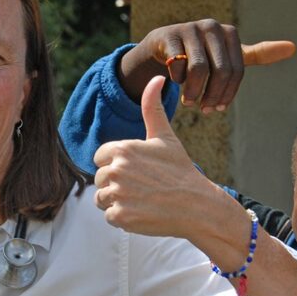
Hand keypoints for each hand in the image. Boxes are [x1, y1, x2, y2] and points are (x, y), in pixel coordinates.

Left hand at [93, 75, 229, 240]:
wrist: (196, 205)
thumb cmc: (180, 171)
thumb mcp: (165, 137)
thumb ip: (152, 108)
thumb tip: (156, 78)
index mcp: (123, 149)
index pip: (100, 158)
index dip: (117, 164)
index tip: (137, 170)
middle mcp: (116, 170)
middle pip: (100, 179)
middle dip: (116, 184)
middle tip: (142, 186)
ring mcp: (118, 194)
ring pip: (101, 198)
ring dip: (117, 201)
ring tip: (141, 199)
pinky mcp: (120, 216)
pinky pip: (109, 217)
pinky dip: (123, 217)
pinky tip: (142, 211)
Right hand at [118, 19, 295, 113]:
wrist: (164, 44)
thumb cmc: (203, 53)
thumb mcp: (230, 55)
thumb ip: (259, 54)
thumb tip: (293, 47)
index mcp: (230, 33)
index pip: (236, 71)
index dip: (228, 94)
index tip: (217, 108)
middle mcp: (212, 27)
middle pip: (220, 71)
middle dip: (212, 95)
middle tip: (204, 109)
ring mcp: (190, 29)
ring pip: (198, 69)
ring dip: (194, 92)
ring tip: (189, 102)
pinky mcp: (170, 36)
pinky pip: (178, 65)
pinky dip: (178, 80)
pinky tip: (176, 83)